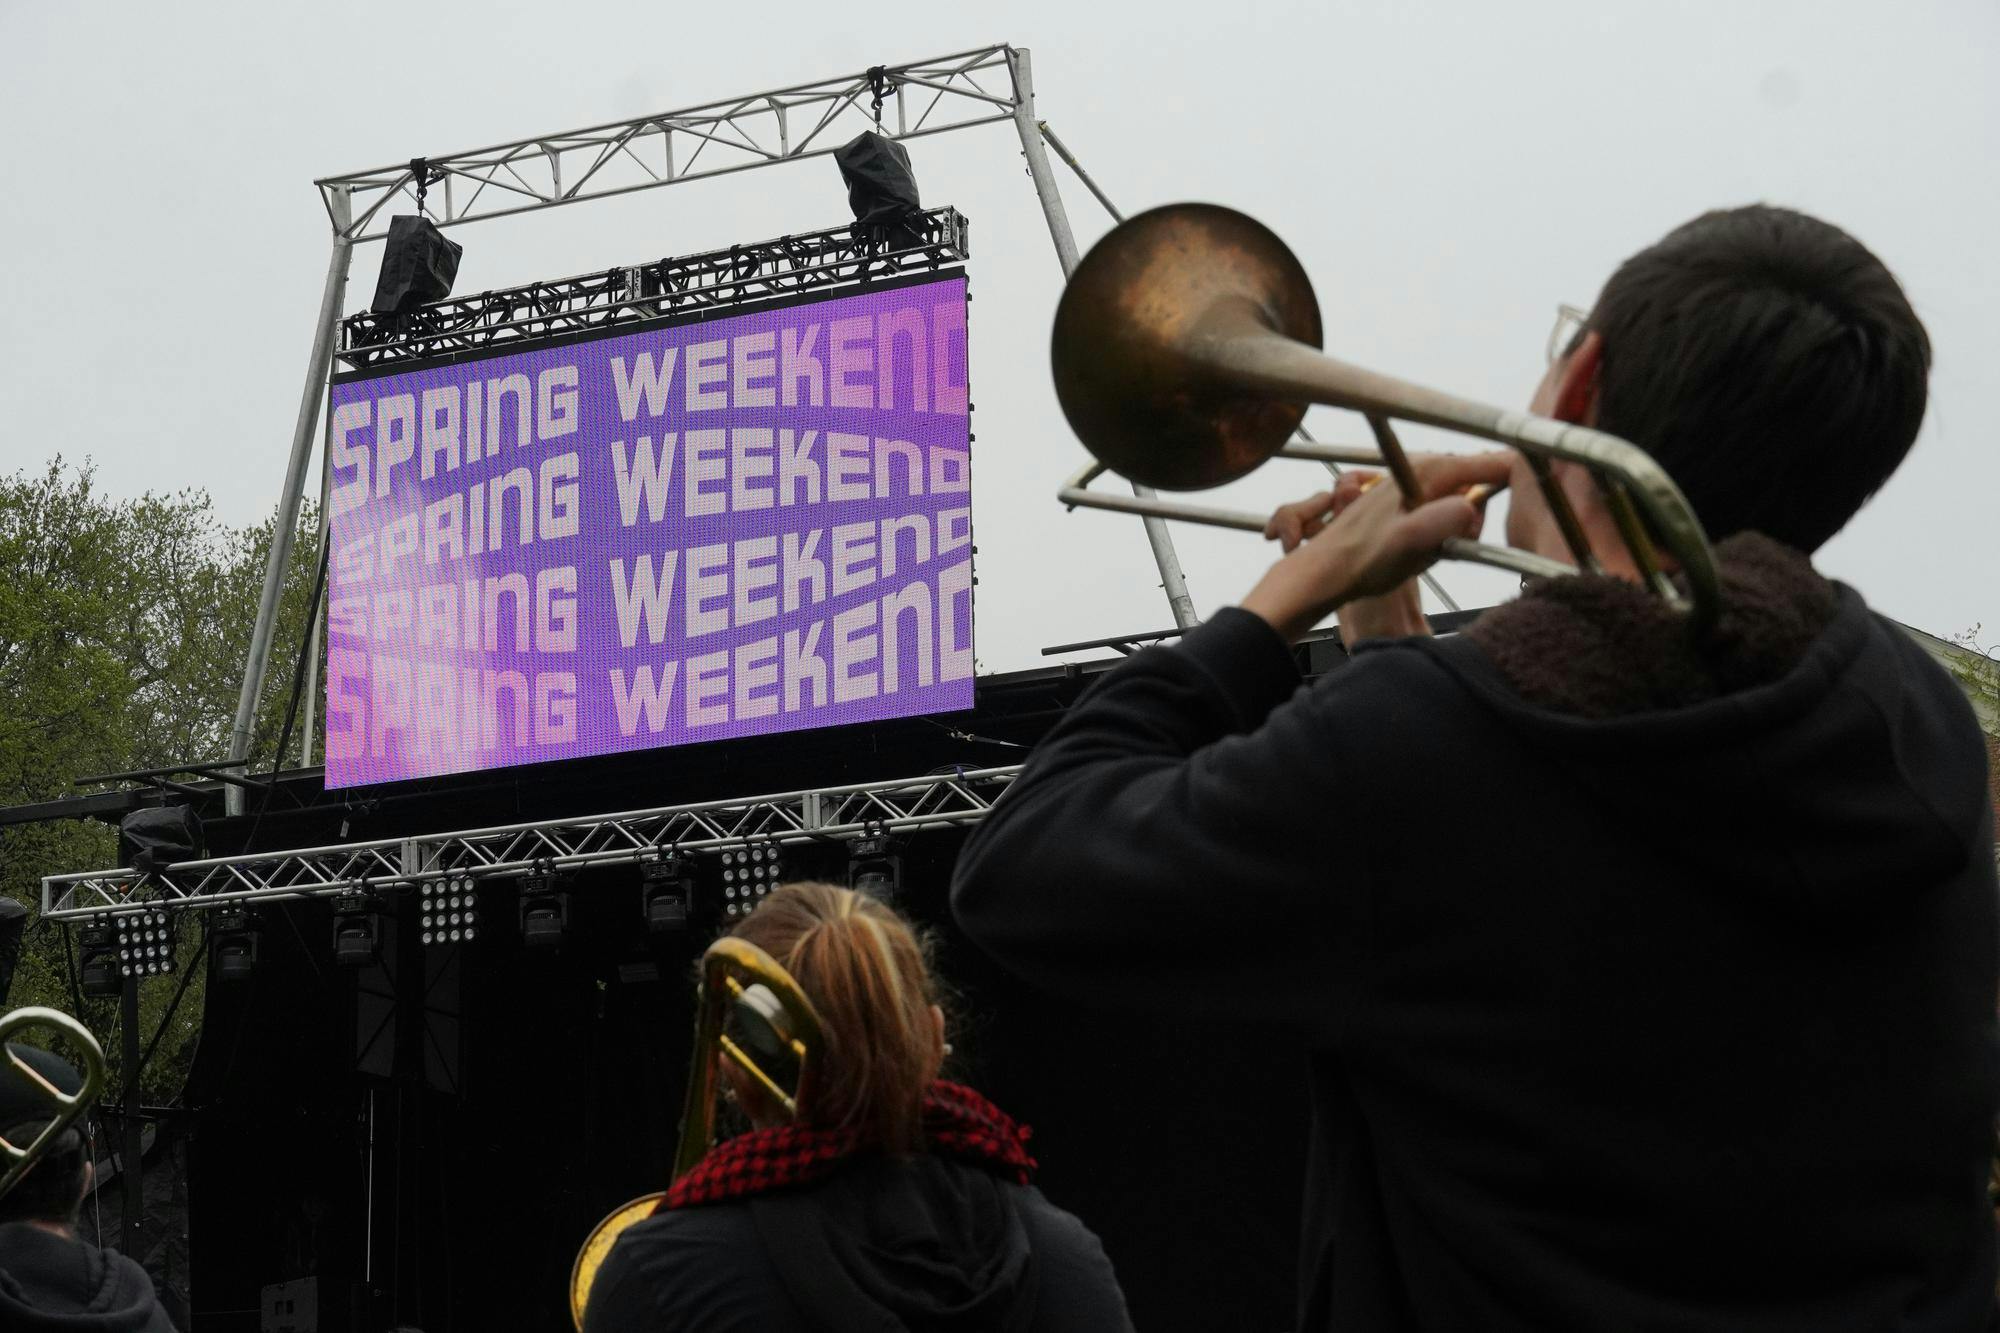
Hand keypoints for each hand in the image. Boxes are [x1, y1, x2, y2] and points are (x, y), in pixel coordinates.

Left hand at [1241, 452, 1509, 643]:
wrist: (1325, 572)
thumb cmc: (1364, 559)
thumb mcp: (1413, 542)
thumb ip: (1449, 519)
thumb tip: (1473, 507)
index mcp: (1427, 470)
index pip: (1489, 462)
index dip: (1514, 478)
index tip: (1534, 493)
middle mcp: (1419, 469)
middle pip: (1477, 482)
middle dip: (1478, 513)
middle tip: (1458, 543)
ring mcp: (1411, 484)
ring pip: (1460, 499)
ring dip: (1458, 528)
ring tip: (1434, 550)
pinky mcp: (1404, 502)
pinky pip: (1441, 511)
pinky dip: (1442, 533)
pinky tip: (1422, 552)